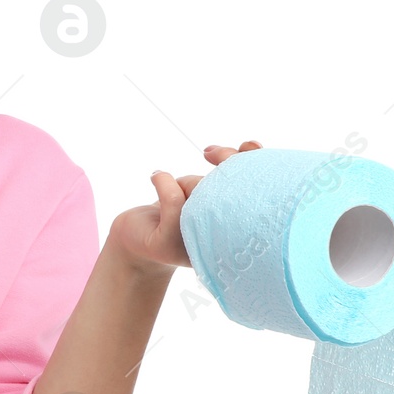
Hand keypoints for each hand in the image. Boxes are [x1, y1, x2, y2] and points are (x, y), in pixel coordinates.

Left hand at [109, 141, 262, 272]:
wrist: (135, 239)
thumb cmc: (174, 210)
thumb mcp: (204, 188)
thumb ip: (229, 171)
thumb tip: (252, 146)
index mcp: (237, 231)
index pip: (259, 199)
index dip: (258, 169)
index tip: (250, 146)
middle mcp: (221, 245)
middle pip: (233, 192)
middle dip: (224, 163)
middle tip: (209, 153)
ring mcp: (195, 247)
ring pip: (202, 192)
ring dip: (186, 181)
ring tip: (176, 191)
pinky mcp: (167, 244)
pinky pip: (173, 199)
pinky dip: (163, 180)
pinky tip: (156, 176)